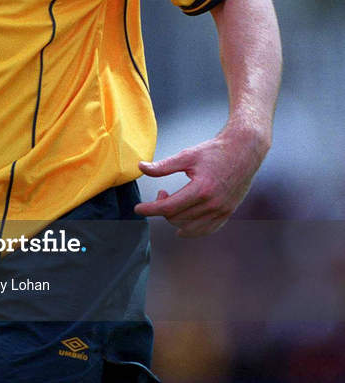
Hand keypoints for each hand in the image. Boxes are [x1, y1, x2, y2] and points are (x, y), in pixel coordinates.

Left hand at [133, 123, 268, 237]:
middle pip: (178, 218)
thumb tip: (140, 167)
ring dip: (175, 219)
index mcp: (201, 189)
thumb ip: (163, 166)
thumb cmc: (215, 151)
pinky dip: (192, 231)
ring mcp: (222, 210)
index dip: (150, 209)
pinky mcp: (228, 212)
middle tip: (161, 193)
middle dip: (162, 209)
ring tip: (172, 202)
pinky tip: (182, 229)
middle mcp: (213, 204)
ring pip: (190, 227)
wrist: (245, 151)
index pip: (169, 207)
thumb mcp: (187, 155)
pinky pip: (207, 229)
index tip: (137, 208)